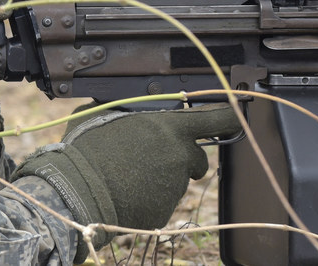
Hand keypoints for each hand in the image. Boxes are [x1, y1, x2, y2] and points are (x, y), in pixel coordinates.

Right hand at [12, 103, 241, 257]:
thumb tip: (120, 105)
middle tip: (155, 159)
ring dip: (163, 177)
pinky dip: (151, 198)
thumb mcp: (101, 115)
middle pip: (197, 157)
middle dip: (183, 158)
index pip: (216, 118)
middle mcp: (180, 155)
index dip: (230, 116)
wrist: (78, 193)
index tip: (239, 115)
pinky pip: (164, 200)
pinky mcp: (165, 211)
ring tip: (131, 176)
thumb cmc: (87, 150)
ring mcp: (174, 186)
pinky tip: (128, 192)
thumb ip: (124, 109)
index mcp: (169, 127)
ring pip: (178, 180)